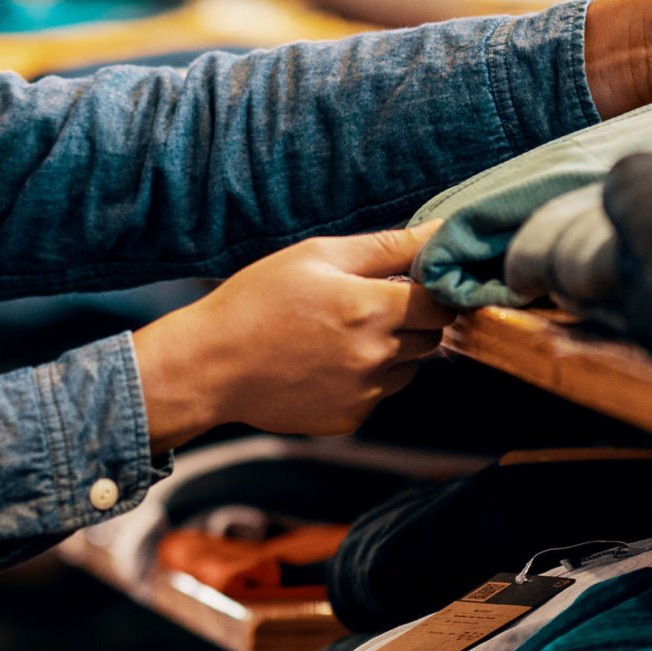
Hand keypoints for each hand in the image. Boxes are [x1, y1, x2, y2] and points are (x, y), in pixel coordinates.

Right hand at [131, 227, 446, 446]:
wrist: (209, 365)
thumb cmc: (257, 301)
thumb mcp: (317, 256)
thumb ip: (388, 246)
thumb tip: (442, 231)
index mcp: (370, 309)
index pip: (442, 302)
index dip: (433, 290)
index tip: (412, 284)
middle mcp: (375, 356)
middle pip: (432, 337)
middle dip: (412, 319)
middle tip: (366, 306)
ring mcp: (364, 393)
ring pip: (408, 368)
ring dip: (391, 351)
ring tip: (337, 336)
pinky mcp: (350, 419)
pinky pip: (378, 394)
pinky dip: (363, 379)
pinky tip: (322, 364)